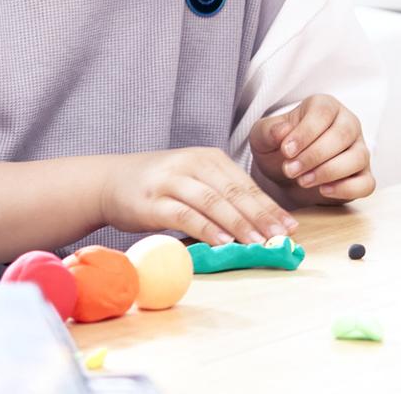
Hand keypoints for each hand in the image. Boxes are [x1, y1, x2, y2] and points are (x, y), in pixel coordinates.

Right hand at [100, 147, 296, 245]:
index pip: (245, 184)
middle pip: (234, 192)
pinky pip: (186, 215)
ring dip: (239, 224)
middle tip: (282, 235)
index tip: (290, 225)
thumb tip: (258, 222)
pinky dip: (207, 229)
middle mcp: (193, 163)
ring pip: (214, 202)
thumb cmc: (160, 185)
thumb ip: (220, 194)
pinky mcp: (154, 201)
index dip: (269, 205)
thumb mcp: (194, 180)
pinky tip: (223, 243)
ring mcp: (173, 180)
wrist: (111, 181)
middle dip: (261, 216)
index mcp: (209, 157)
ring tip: (260, 242)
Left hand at [249, 94, 373, 202]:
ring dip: (329, 171)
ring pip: (358, 157)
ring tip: (303, 180)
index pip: (323, 112)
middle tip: (290, 170)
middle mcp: (347, 123)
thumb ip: (269, 131)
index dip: (305, 133)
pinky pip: (366, 183)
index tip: (286, 151)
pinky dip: (347, 189)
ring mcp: (358, 149)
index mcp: (325, 106)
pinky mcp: (362, 175)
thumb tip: (281, 132)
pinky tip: (324, 190)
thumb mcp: (264, 136)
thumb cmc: (279, 148)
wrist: (287, 173)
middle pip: (342, 134)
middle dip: (314, 155)